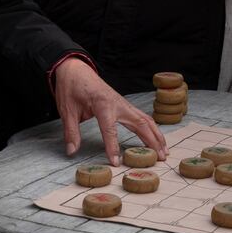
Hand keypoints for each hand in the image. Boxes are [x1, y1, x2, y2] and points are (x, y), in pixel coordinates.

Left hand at [52, 56, 166, 163]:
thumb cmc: (71, 87)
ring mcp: (124, 103)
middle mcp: (118, 104)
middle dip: (151, 141)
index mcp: (103, 104)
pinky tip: (157, 138)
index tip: (116, 163)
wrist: (76, 69)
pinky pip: (142, 117)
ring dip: (157, 135)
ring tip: (164, 151)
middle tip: (160, 158)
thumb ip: (71, 132)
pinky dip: (152, 128)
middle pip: (140, 124)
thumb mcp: (67, 110)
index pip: (110, 130)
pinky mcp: (124, 105)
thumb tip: (71, 151)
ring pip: (146, 120)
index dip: (113, 147)